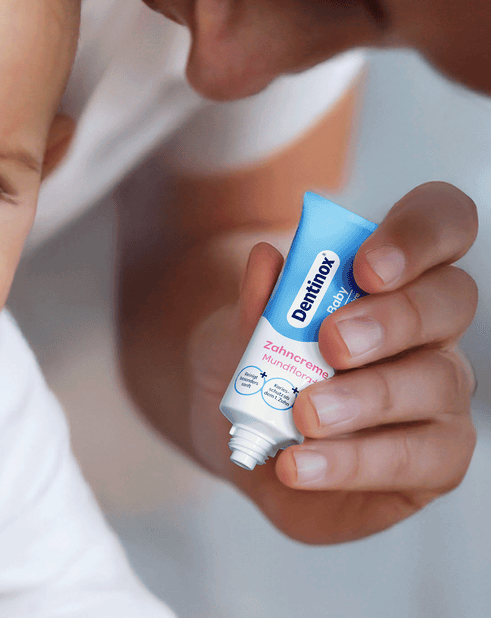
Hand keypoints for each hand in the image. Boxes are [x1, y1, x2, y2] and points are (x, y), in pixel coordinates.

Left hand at [188, 181, 477, 543]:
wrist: (236, 427)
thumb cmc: (255, 358)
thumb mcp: (239, 324)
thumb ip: (255, 298)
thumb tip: (265, 260)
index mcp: (395, 272)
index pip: (442, 222)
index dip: (419, 233)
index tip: (367, 265)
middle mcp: (429, 327)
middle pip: (449, 301)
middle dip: (392, 319)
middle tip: (332, 343)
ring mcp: (437, 394)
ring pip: (438, 385)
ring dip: (368, 398)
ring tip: (304, 414)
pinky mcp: (430, 461)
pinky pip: (417, 461)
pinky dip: (352, 463)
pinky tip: (298, 464)